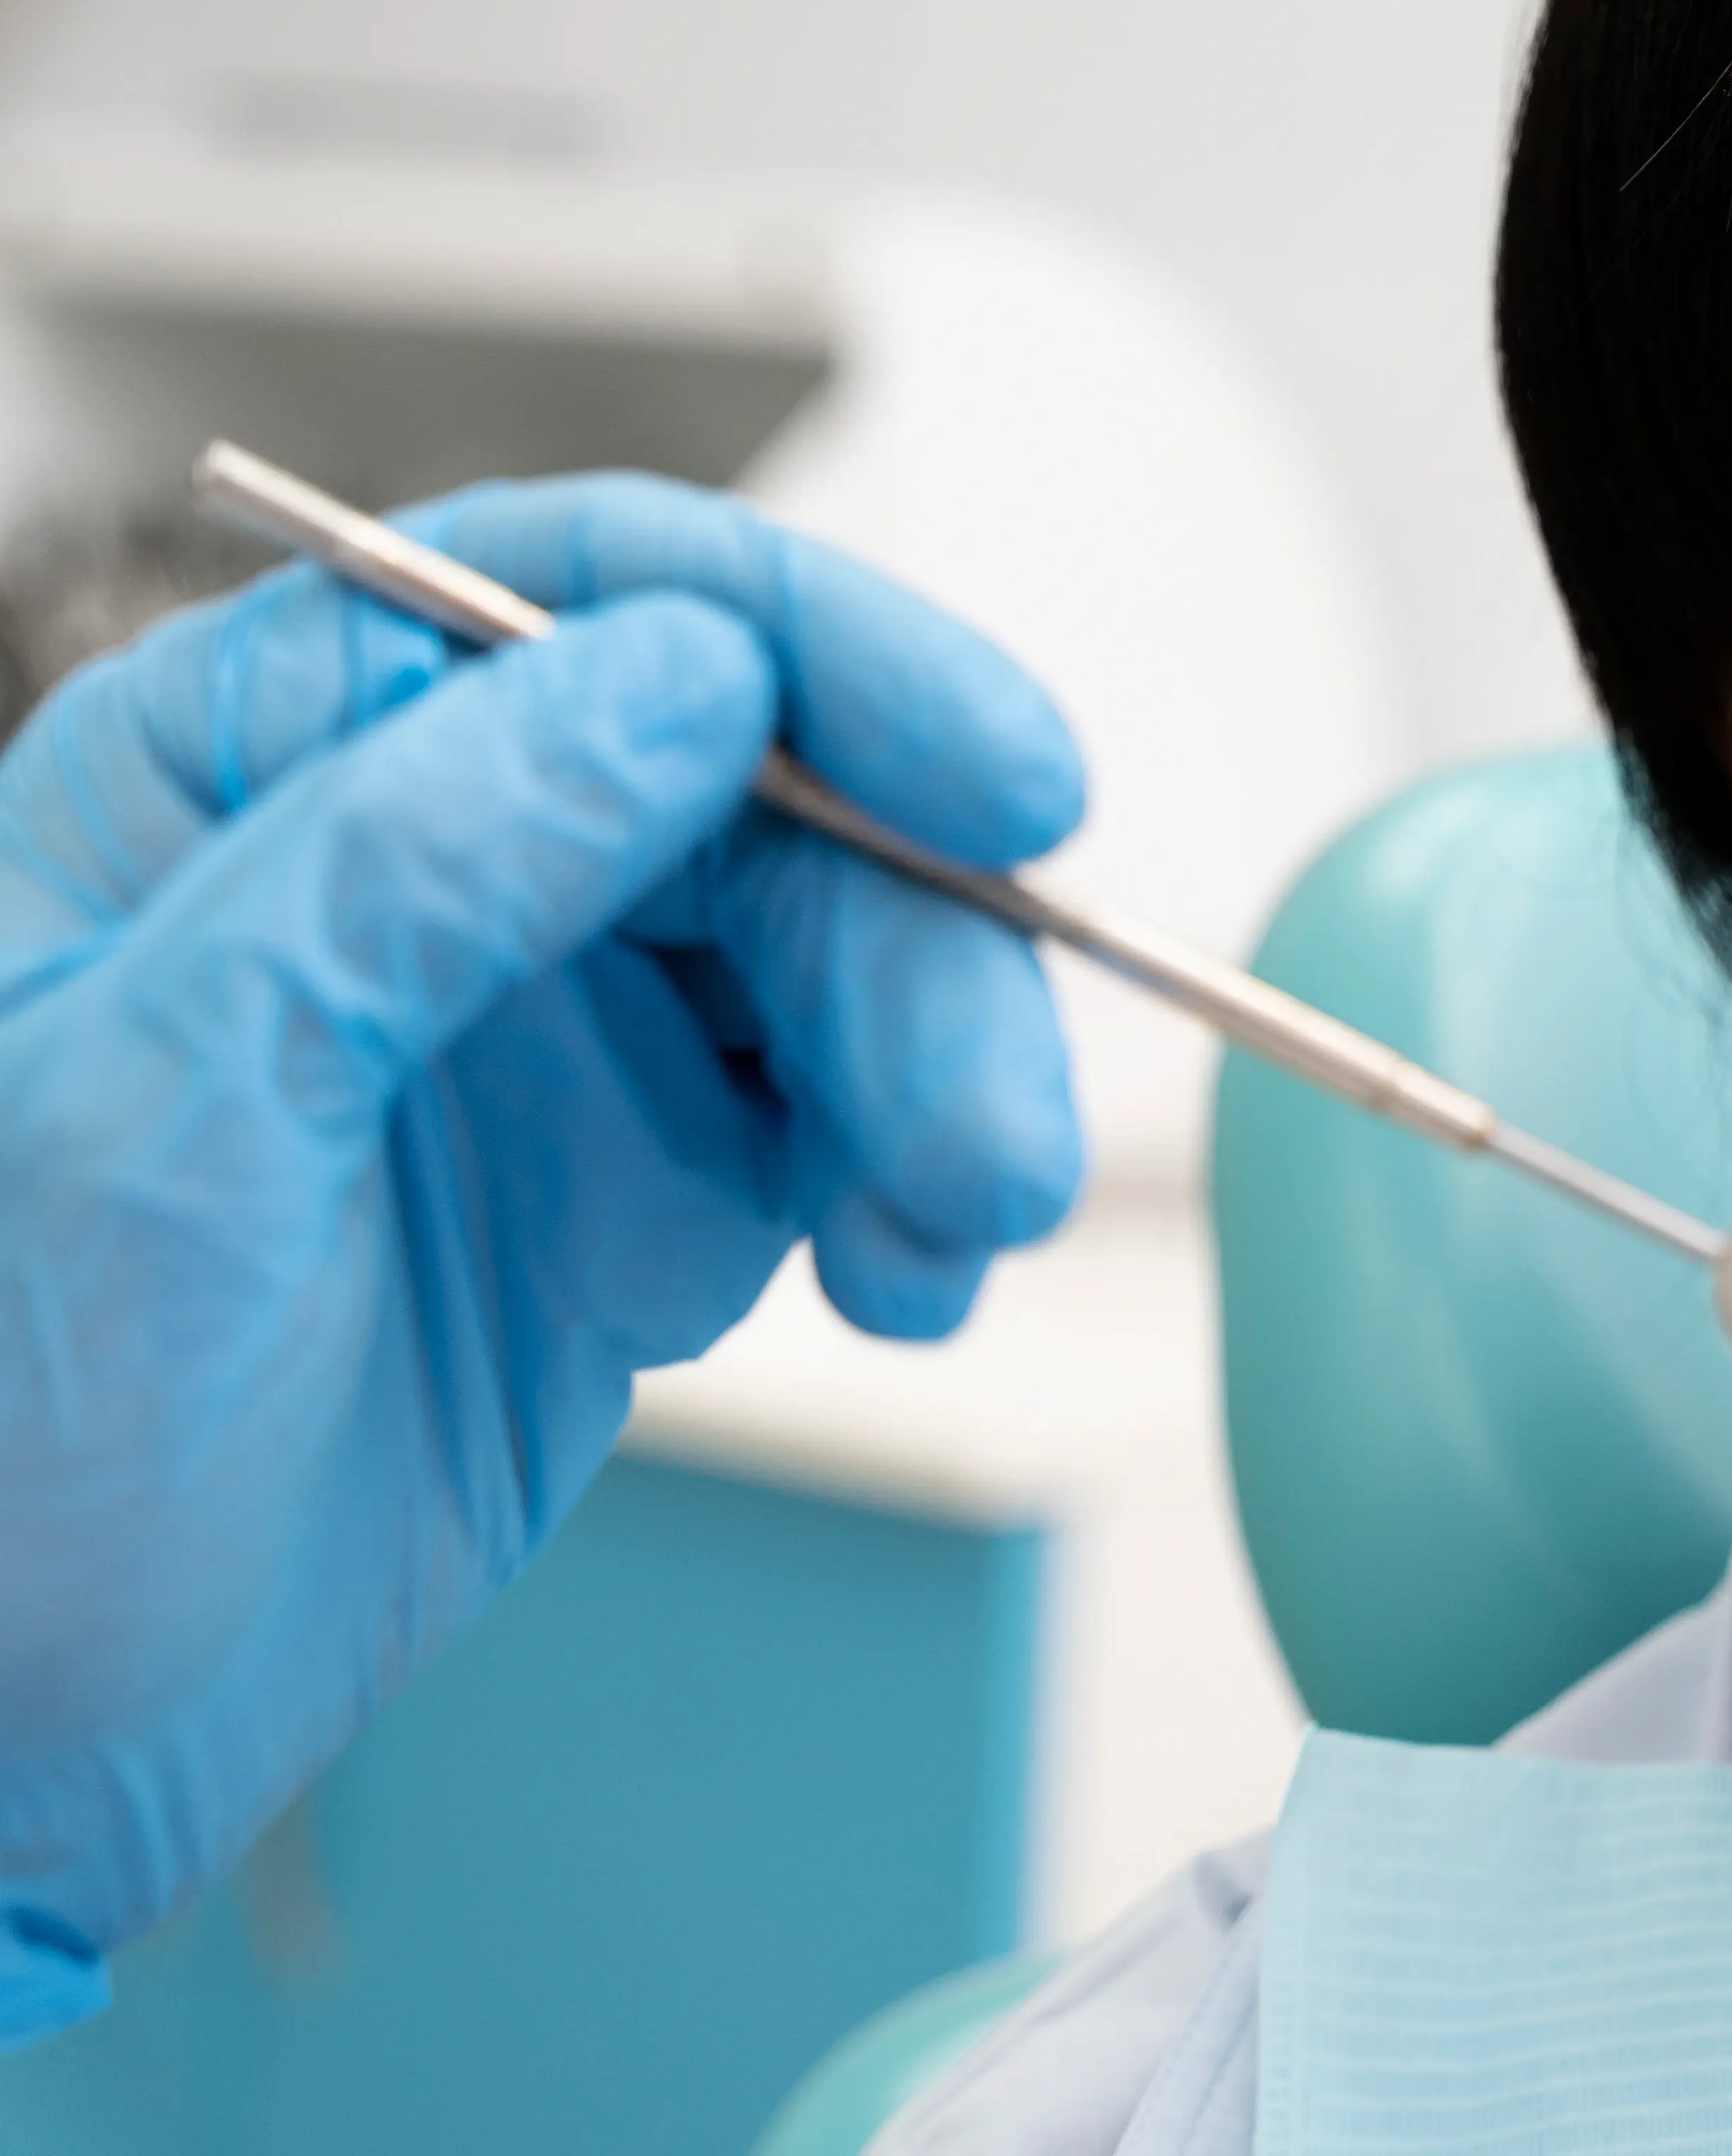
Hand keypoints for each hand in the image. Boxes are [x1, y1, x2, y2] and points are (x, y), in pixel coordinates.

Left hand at [0, 477, 1085, 2041]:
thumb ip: (414, 865)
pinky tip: (900, 1281)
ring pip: (839, 954)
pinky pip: (844, 1118)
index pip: (587, 604)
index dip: (825, 660)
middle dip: (919, 947)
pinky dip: (916, 1188)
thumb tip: (682, 677)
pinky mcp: (631, 1182)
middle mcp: (421, 862)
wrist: (2, 1759)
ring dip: (945, 1075)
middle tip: (986, 1140)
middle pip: (767, 799)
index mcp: (257, 772)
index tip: (1000, 777)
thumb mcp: (162, 1111)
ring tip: (951, 1234)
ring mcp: (538, 1024)